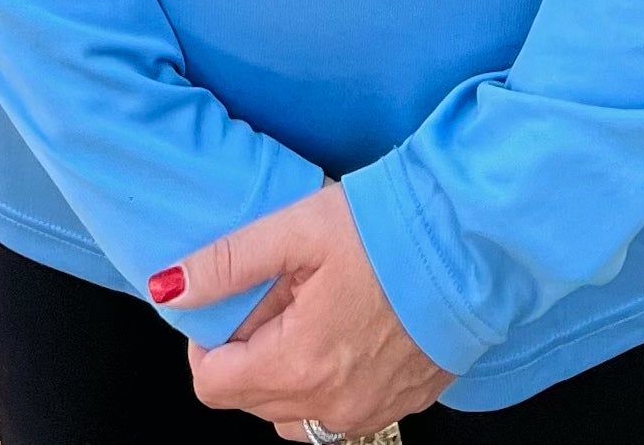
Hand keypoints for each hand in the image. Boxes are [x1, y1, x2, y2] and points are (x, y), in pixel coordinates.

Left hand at [152, 177, 452, 435]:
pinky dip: (328, 383)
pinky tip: (348, 332)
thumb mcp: (297, 228)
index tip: (230, 307)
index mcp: (299, 363)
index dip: (207, 345)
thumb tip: (169, 289)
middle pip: (251, 402)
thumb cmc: (390, 228)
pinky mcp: (401, 405)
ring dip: (287, 375)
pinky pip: (340, 413)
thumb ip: (227, 262)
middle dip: (250, 354)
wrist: (474, 241)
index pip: (213, 386)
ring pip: (294, 415)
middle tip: (279, 296)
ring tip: (312, 314)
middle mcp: (332, 405)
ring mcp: (370, 412)